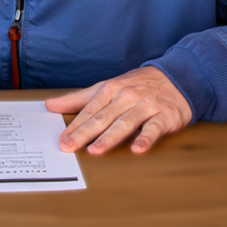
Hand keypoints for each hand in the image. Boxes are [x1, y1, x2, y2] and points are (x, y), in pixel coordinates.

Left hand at [45, 66, 191, 154]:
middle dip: (84, 133)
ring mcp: (146, 105)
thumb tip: (50, 105)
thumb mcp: (106, 87)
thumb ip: (79, 99)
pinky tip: (137, 149)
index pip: (89, 111)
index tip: (62, 140)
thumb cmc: (137, 86)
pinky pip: (154, 128)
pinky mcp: (165, 115)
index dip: (74, 126)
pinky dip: (146, 138)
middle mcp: (126, 96)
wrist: (177, 77)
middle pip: (102, 118)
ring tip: (95, 150)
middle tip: (69, 147)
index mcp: (110, 90)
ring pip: (125, 123)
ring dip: (110, 137)